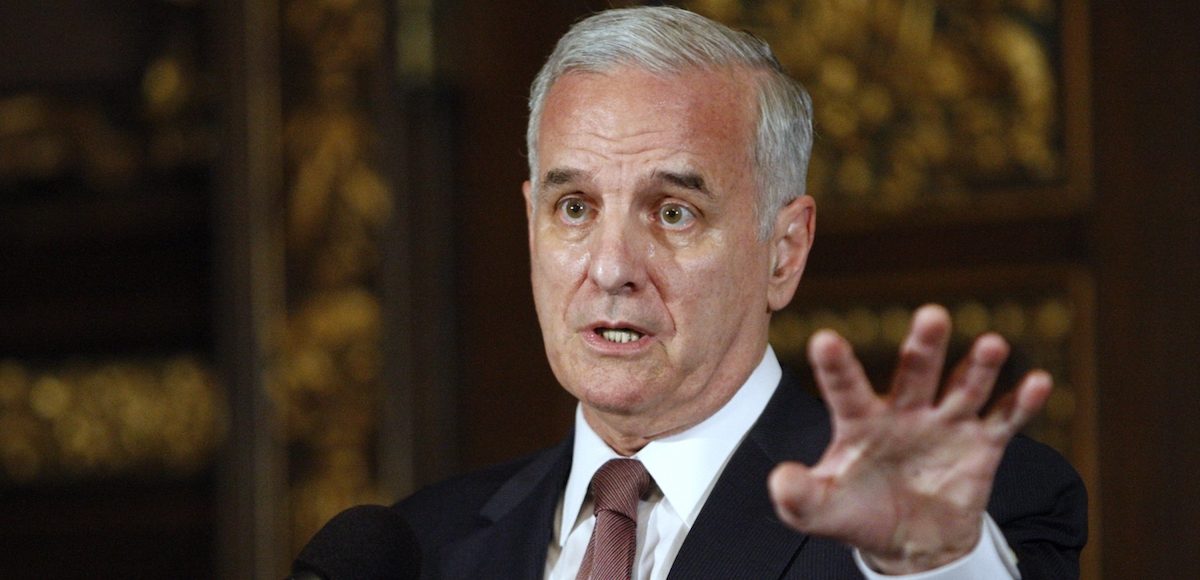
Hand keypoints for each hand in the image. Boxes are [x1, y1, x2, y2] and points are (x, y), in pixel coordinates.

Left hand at [768, 304, 1051, 573]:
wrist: (909, 541)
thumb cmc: (858, 514)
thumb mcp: (821, 512)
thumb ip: (800, 497)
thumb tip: (780, 480)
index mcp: (859, 420)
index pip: (845, 388)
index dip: (837, 366)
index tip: (824, 340)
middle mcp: (904, 411)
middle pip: (913, 372)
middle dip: (924, 346)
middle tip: (931, 316)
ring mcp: (945, 423)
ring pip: (963, 386)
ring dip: (978, 366)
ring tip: (991, 344)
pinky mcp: (981, 445)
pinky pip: (1004, 420)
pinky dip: (1021, 403)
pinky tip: (1036, 382)